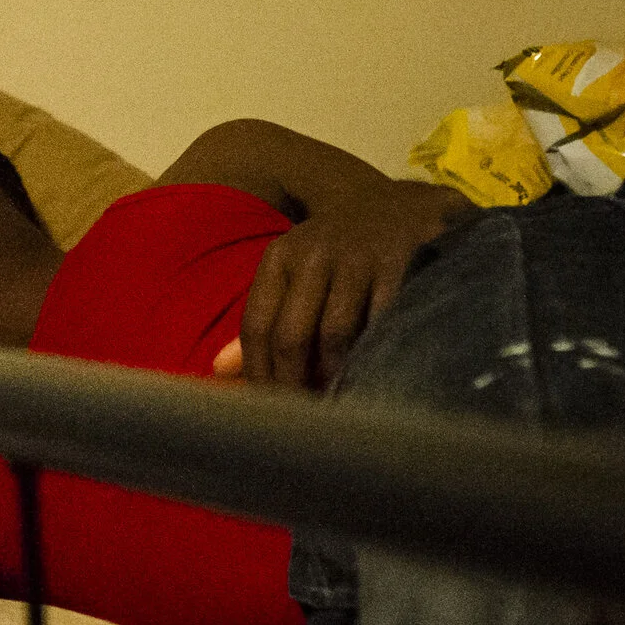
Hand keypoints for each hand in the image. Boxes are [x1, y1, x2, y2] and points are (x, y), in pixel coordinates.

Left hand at [240, 180, 471, 388]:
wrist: (405, 205)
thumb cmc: (341, 251)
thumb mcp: (297, 271)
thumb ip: (264, 318)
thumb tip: (219, 370)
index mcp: (281, 257)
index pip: (256, 326)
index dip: (258, 374)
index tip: (267, 410)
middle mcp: (314, 253)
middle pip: (290, 336)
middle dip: (292, 385)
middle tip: (302, 419)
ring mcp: (359, 258)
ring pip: (334, 336)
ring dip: (333, 377)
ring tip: (335, 402)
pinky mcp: (402, 264)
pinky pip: (380, 326)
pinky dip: (373, 357)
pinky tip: (372, 376)